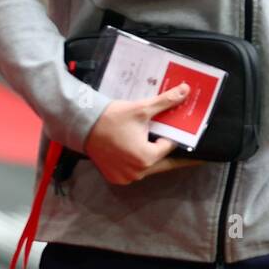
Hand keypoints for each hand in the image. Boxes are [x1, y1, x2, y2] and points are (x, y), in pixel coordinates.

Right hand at [83, 84, 204, 184]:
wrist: (81, 125)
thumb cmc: (112, 118)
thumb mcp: (141, 109)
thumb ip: (166, 102)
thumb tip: (185, 90)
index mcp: (146, 158)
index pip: (169, 146)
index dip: (172, 136)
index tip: (180, 131)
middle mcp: (137, 172)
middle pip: (164, 161)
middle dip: (172, 152)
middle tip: (187, 150)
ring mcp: (126, 178)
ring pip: (150, 168)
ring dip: (155, 157)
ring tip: (161, 146)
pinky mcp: (116, 178)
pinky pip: (136, 171)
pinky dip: (140, 163)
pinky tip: (142, 151)